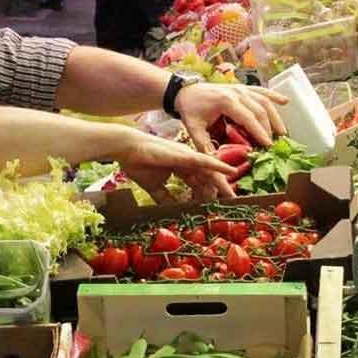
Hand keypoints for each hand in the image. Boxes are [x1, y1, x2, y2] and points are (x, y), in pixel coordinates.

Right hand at [111, 129, 236, 202]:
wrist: (125, 148)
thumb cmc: (137, 163)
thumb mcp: (154, 186)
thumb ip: (165, 197)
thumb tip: (173, 209)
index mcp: (182, 167)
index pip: (199, 183)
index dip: (206, 195)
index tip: (215, 207)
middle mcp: (188, 161)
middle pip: (208, 178)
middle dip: (218, 191)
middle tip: (231, 204)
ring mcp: (188, 156)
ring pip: (210, 171)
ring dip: (221, 184)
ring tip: (232, 196)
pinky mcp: (185, 154)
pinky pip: (206, 161)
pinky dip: (219, 165)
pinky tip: (231, 171)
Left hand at [175, 84, 287, 153]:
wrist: (184, 91)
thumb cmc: (190, 110)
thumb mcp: (194, 129)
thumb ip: (205, 146)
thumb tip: (215, 163)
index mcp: (226, 101)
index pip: (248, 118)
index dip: (260, 132)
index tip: (268, 145)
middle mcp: (237, 93)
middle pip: (260, 110)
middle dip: (270, 128)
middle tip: (275, 145)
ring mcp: (241, 88)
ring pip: (265, 101)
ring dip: (276, 117)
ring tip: (283, 132)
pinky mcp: (243, 88)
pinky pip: (262, 91)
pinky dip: (274, 96)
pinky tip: (285, 102)